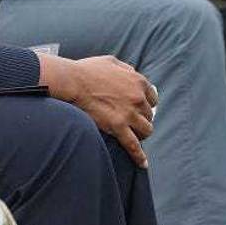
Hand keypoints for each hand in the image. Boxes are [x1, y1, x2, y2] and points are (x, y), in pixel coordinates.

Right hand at [40, 54, 157, 168]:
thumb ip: (126, 68)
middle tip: (132, 122)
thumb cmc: (88, 70)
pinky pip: (134, 146)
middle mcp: (138, 98)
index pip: (152, 98)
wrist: (73, 81)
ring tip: (135, 136)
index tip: (140, 108)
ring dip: (141, 134)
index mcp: (138, 81)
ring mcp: (129, 114)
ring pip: (146, 130)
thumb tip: (133, 74)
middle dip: (142, 119)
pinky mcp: (119, 127)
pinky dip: (139, 156)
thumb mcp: (111, 61)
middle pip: (149, 115)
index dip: (146, 104)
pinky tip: (143, 163)